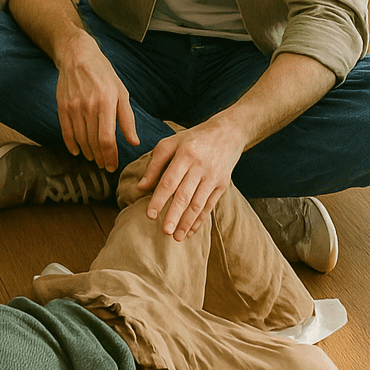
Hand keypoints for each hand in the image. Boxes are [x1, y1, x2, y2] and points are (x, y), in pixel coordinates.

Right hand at [55, 30, 138, 169]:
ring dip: (88, 153)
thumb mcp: (121, 93)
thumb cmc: (103, 74)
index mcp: (106, 103)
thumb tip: (133, 142)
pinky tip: (77, 152)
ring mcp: (73, 107)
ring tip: (94, 159)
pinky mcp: (62, 107)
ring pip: (80, 139)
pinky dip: (71, 145)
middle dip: (100, 158)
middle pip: (93, 142)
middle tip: (105, 166)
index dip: (110, 156)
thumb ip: (127, 119)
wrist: (78, 56)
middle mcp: (88, 106)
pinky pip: (66, 132)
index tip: (112, 166)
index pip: (106, 139)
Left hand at [137, 117, 245, 238]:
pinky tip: (190, 231)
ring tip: (176, 237)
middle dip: (174, 215)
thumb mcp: (170, 144)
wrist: (228, 133)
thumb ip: (155, 165)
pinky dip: (200, 220)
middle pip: (185, 195)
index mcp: (185, 154)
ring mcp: (213, 177)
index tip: (150, 215)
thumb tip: (141, 188)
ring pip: (198, 203)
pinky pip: (210, 205)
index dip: (159, 199)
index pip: (169, 181)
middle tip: (164, 232)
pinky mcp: (223, 184)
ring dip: (187, 222)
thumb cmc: (191, 139)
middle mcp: (201, 166)